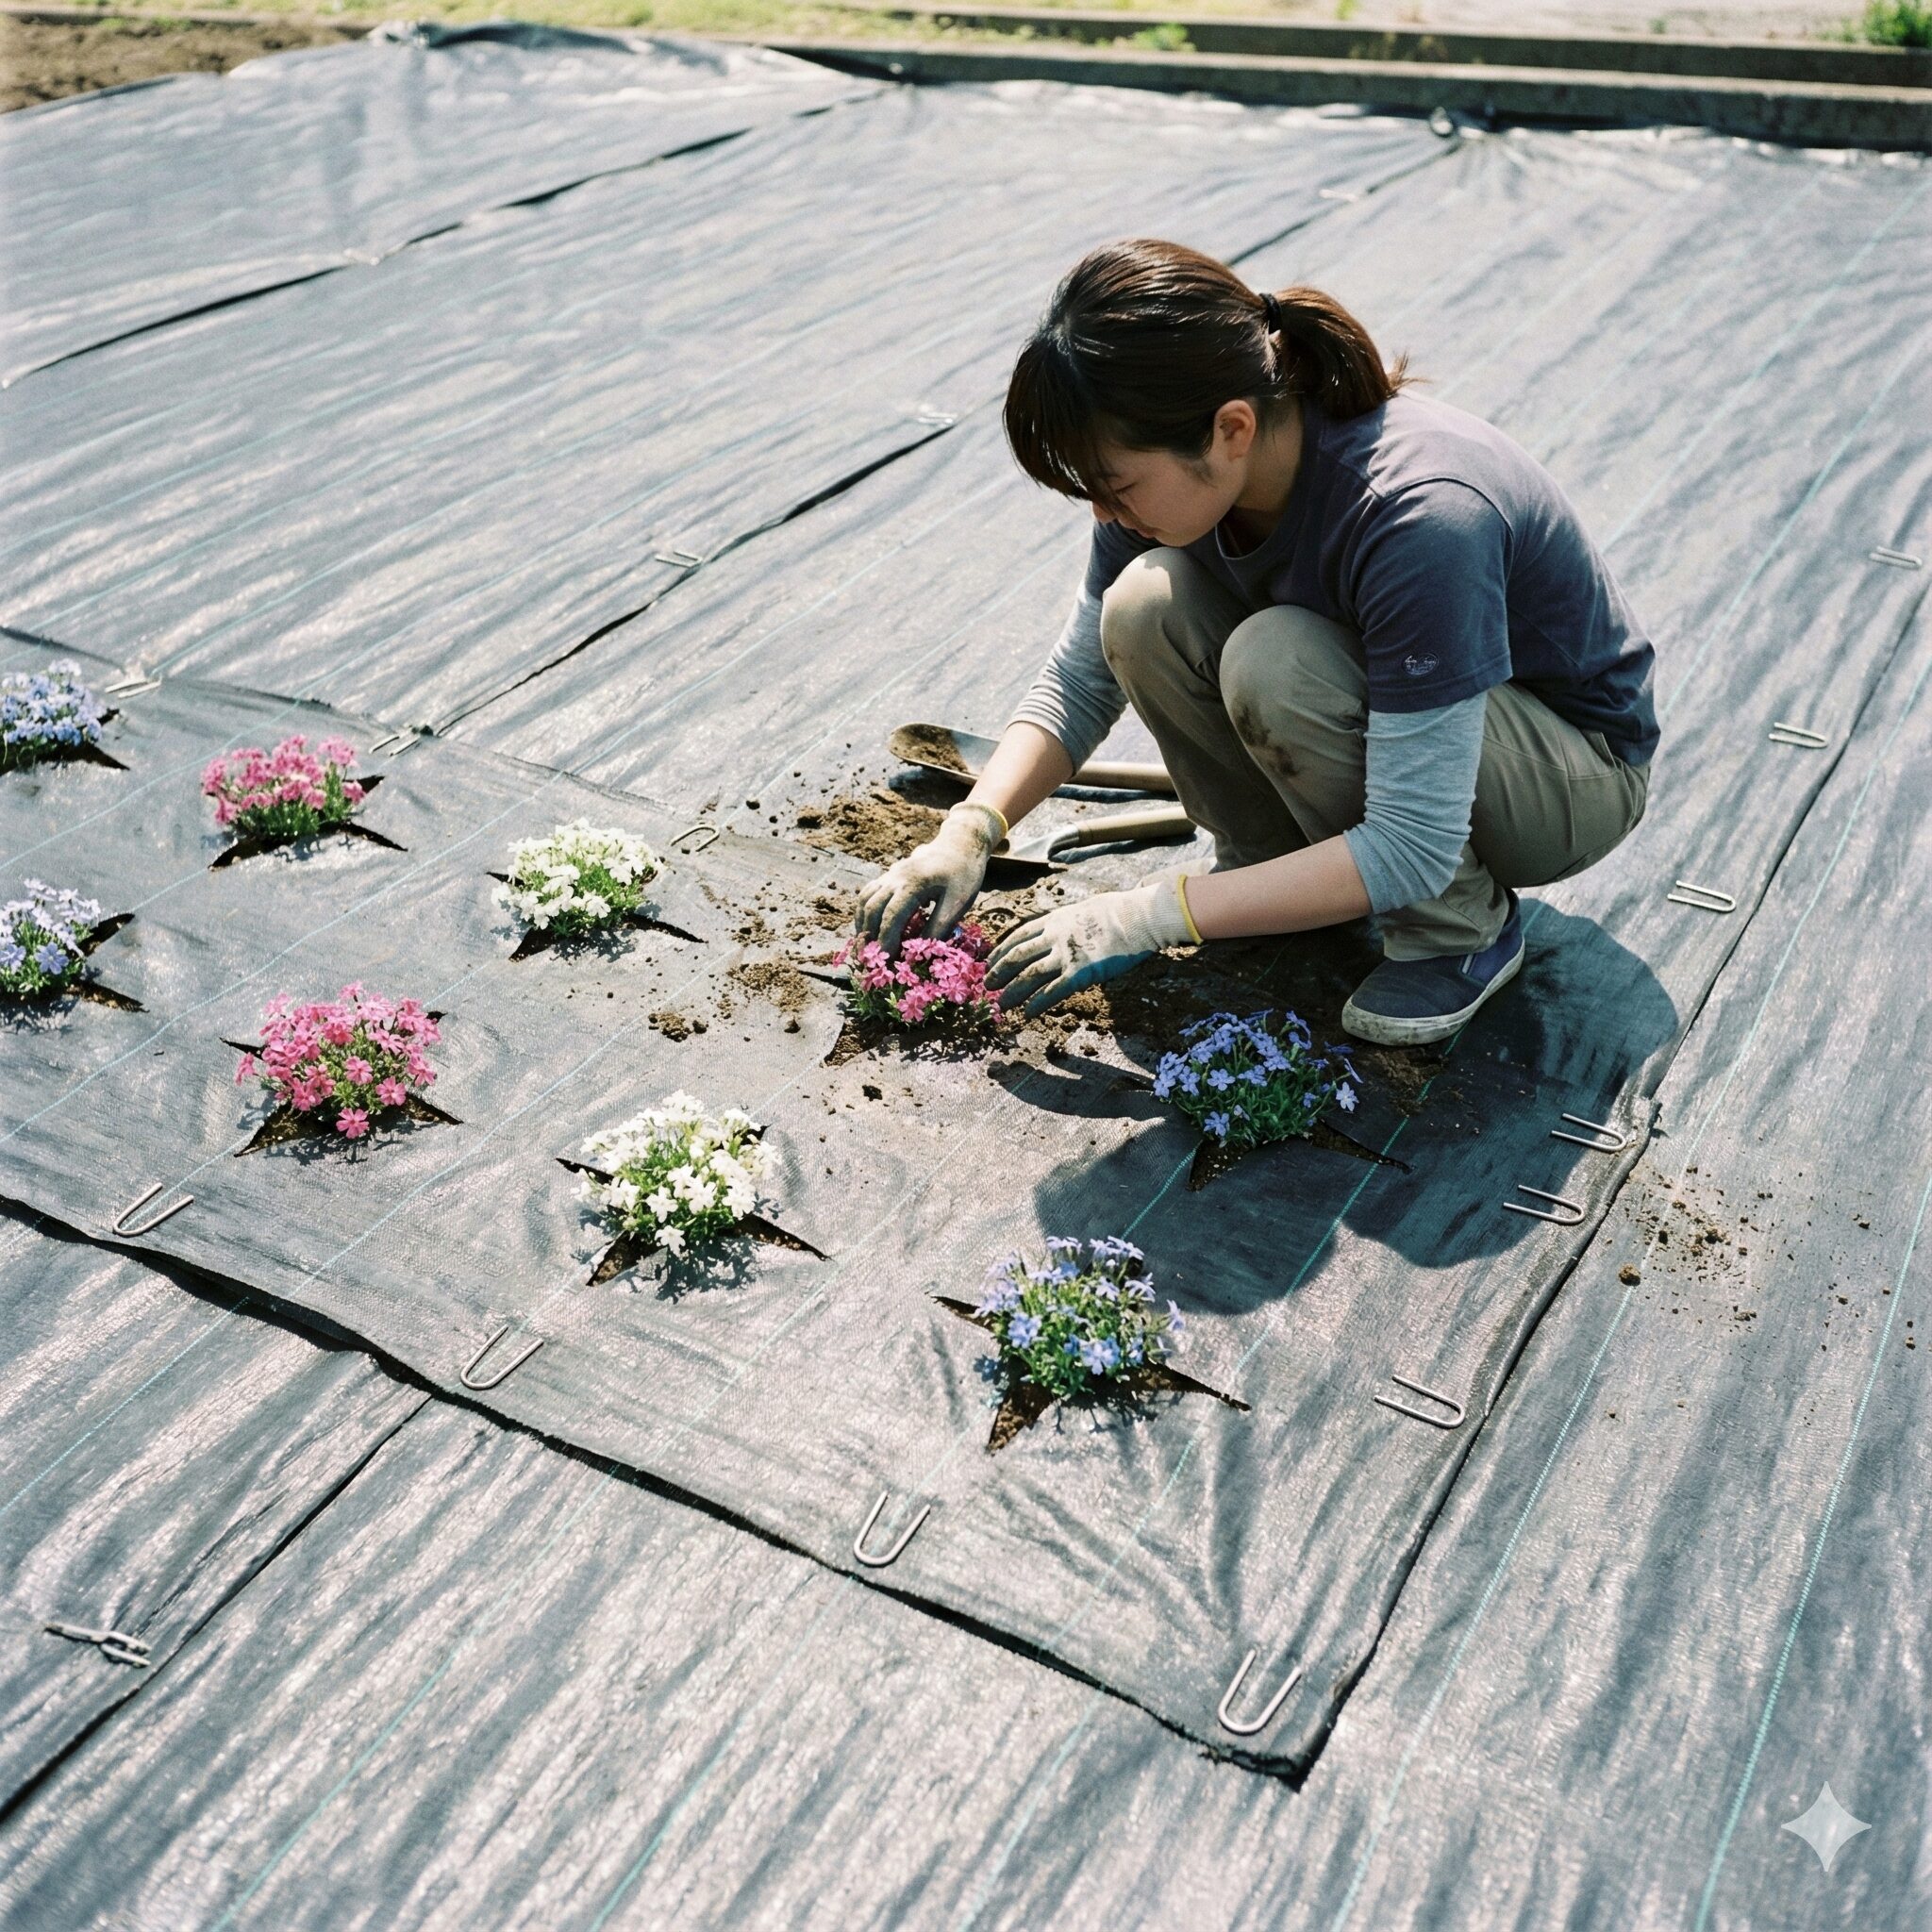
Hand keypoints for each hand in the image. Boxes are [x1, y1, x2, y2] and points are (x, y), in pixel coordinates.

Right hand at [854, 801, 1004, 953]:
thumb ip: (939, 927)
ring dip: (862, 925)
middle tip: (870, 961)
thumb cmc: (964, 874)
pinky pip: (868, 893)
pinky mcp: (889, 875)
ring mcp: (890, 874)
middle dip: (869, 936)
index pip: (891, 916)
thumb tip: (921, 953)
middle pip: (871, 908)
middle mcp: (896, 877)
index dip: (886, 940)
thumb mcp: (958, 902)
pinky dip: (864, 913)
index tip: (885, 962)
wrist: (960, 843)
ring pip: (864, 900)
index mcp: (914, 883)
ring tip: (865, 948)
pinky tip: (869, 929)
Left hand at [986, 870, 1198, 1016]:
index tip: (990, 962)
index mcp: (1055, 919)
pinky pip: (1052, 991)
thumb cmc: (1120, 912)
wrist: (1139, 917)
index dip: (1001, 951)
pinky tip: (1028, 1013)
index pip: (1019, 936)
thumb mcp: (1085, 909)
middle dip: (999, 972)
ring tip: (1001, 1005)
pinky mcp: (1081, 971)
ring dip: (1012, 991)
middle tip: (987, 986)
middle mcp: (1055, 936)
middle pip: (1017, 956)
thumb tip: (1063, 930)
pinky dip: (1037, 1003)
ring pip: (1029, 975)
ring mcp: (1066, 954)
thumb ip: (1069, 923)